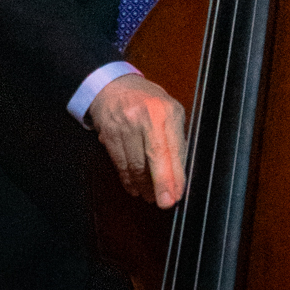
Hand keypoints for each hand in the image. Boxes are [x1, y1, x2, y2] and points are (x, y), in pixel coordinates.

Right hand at [87, 74, 186, 208]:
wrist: (113, 86)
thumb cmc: (147, 100)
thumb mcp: (170, 111)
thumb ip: (176, 138)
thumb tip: (180, 173)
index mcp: (165, 110)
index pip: (170, 148)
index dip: (173, 175)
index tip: (176, 194)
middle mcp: (144, 117)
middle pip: (152, 157)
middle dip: (160, 184)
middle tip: (164, 203)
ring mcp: (124, 125)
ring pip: (135, 165)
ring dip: (144, 185)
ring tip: (151, 195)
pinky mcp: (109, 135)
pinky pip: (120, 164)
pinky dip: (129, 179)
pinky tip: (135, 187)